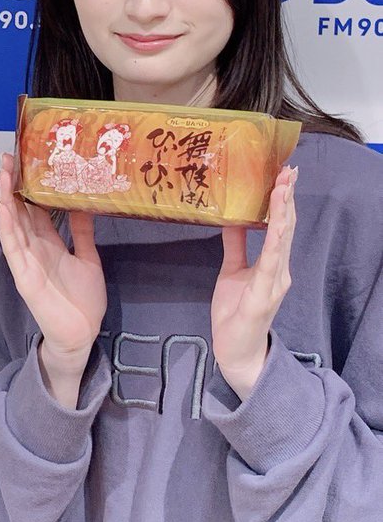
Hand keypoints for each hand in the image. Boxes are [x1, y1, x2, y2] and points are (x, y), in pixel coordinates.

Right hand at [0, 153, 106, 405]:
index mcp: (49, 243)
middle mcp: (35, 248)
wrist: (81, 334)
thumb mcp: (88, 258)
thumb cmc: (84, 300)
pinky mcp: (24, 276)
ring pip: (13, 225)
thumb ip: (83, 233)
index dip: (29, 188)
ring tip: (3, 174)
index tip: (27, 163)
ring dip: (7, 200)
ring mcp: (27, 261)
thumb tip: (84, 204)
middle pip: (20, 212)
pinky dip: (7, 229)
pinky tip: (3, 210)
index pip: (35, 210)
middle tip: (8, 157)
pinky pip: (14, 249)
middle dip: (13, 186)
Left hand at [211, 164, 297, 400]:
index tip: (285, 175)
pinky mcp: (263, 296)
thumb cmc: (235, 312)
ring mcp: (274, 283)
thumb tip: (233, 218)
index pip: (280, 226)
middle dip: (287, 199)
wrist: (235, 351)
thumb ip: (235, 245)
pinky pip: (268, 265)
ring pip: (281, 241)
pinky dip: (273, 243)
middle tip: (290, 171)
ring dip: (282, 214)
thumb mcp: (231, 270)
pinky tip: (275, 226)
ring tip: (283, 188)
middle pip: (285, 228)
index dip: (283, 200)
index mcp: (272, 264)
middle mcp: (279, 270)